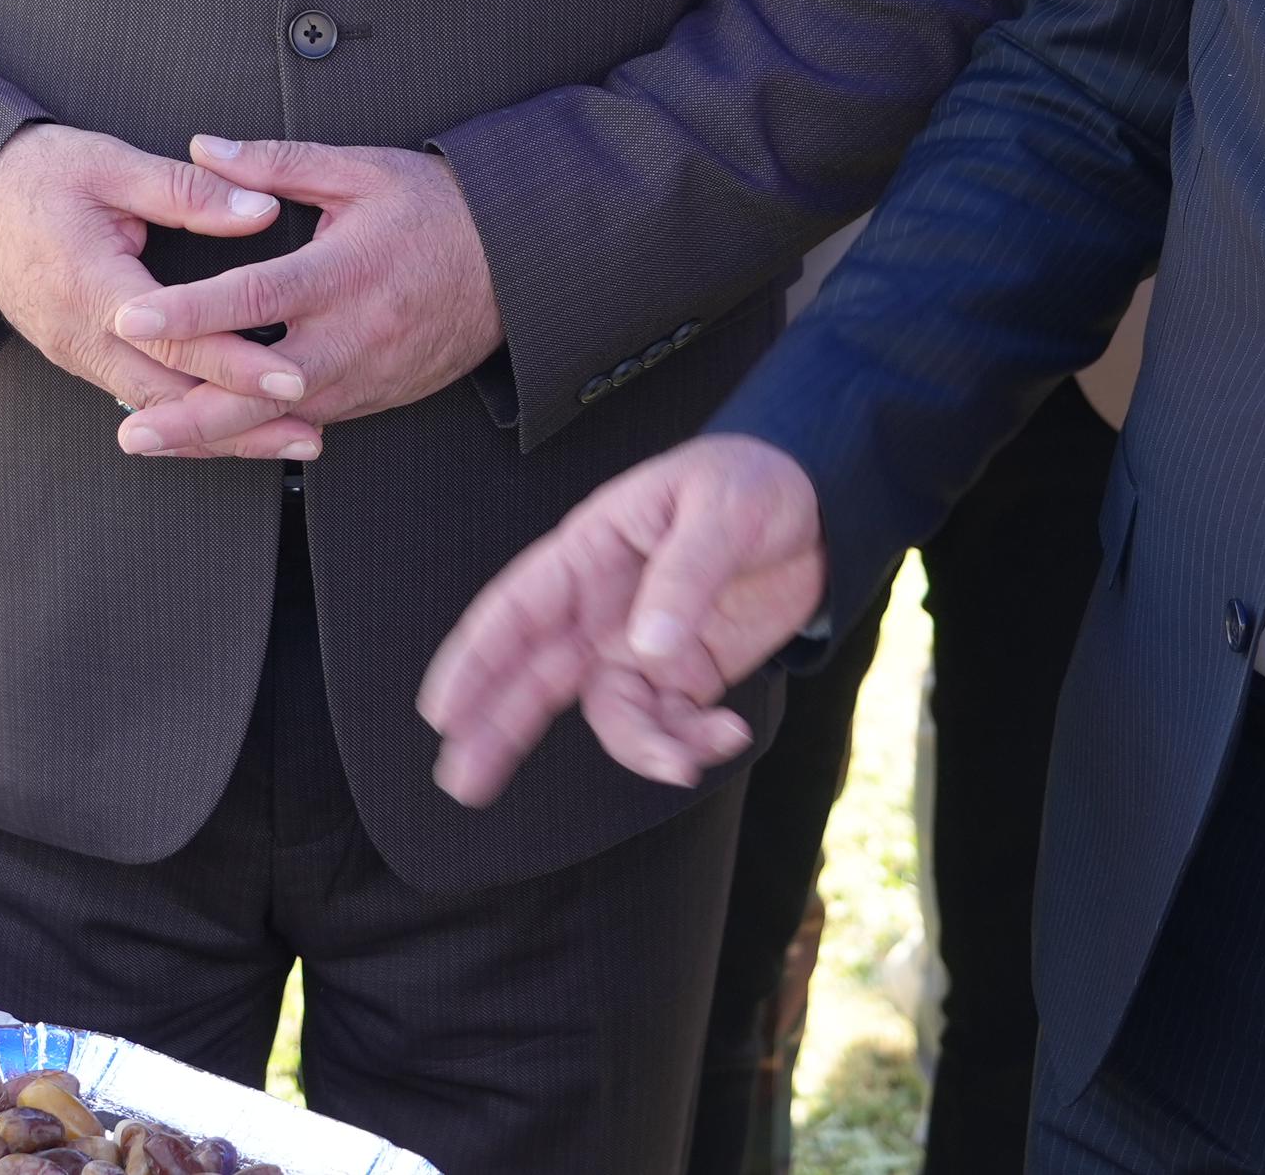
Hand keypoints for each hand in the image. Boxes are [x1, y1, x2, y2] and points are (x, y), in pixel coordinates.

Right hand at [0, 123, 315, 459]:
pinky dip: (189, 416)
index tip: (295, 378)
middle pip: (170, 398)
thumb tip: (262, 209)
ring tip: (288, 438)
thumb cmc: (37, 174)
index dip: (238, 364)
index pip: (176, 341)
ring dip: (222, 429)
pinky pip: (140, 398)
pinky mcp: (79, 358)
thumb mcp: (110, 164)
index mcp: (91, 286)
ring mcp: (76, 354)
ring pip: (156, 410)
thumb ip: (189, 190)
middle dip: (242, 421)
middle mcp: (81, 336)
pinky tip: (235, 422)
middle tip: (309, 433)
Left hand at [110, 137, 503, 452]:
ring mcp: (365, 376)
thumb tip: (202, 148)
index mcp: (343, 271)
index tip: (131, 319)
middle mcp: (352, 335)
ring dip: (215, 435)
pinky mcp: (374, 398)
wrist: (518, 264)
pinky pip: (307, 422)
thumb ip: (275, 162)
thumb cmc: (436, 209)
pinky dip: (258, 431)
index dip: (189, 312)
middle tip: (129, 431)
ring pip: (280, 420)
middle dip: (192, 416)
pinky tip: (209, 436)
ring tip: (152, 438)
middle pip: (261, 388)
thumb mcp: (361, 169)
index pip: (254, 297)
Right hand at [421, 433, 826, 806]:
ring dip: (636, 749)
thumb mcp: (721, 510)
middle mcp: (603, 607)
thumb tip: (648, 649)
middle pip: (534, 675)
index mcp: (591, 552)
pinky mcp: (685, 675)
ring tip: (682, 762)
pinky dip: (690, 743)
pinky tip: (727, 733)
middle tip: (462, 782)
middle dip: (496, 729)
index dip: (475, 659)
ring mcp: (641, 645)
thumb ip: (684, 576)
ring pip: (609, 715)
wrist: (823, 508)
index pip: (517, 609)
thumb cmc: (754, 482)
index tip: (441, 710)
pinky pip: (668, 725)